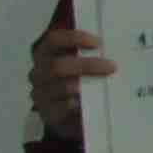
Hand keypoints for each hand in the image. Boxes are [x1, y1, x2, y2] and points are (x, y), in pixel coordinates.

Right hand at [28, 20, 109, 140]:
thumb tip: (113, 48)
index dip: (75, 38)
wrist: (66, 112)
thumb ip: (89, 54)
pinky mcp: (47, 113)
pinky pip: (61, 108)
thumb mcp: (78, 62)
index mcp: (45, 54)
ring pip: (61, 87)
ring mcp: (41, 94)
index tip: (98, 42)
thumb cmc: (75, 79)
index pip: (54, 40)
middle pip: (57, 65)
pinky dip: (77, 104)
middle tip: (111, 66)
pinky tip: (88, 102)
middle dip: (87, 65)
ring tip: (104, 86)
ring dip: (85, 86)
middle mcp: (39, 72)